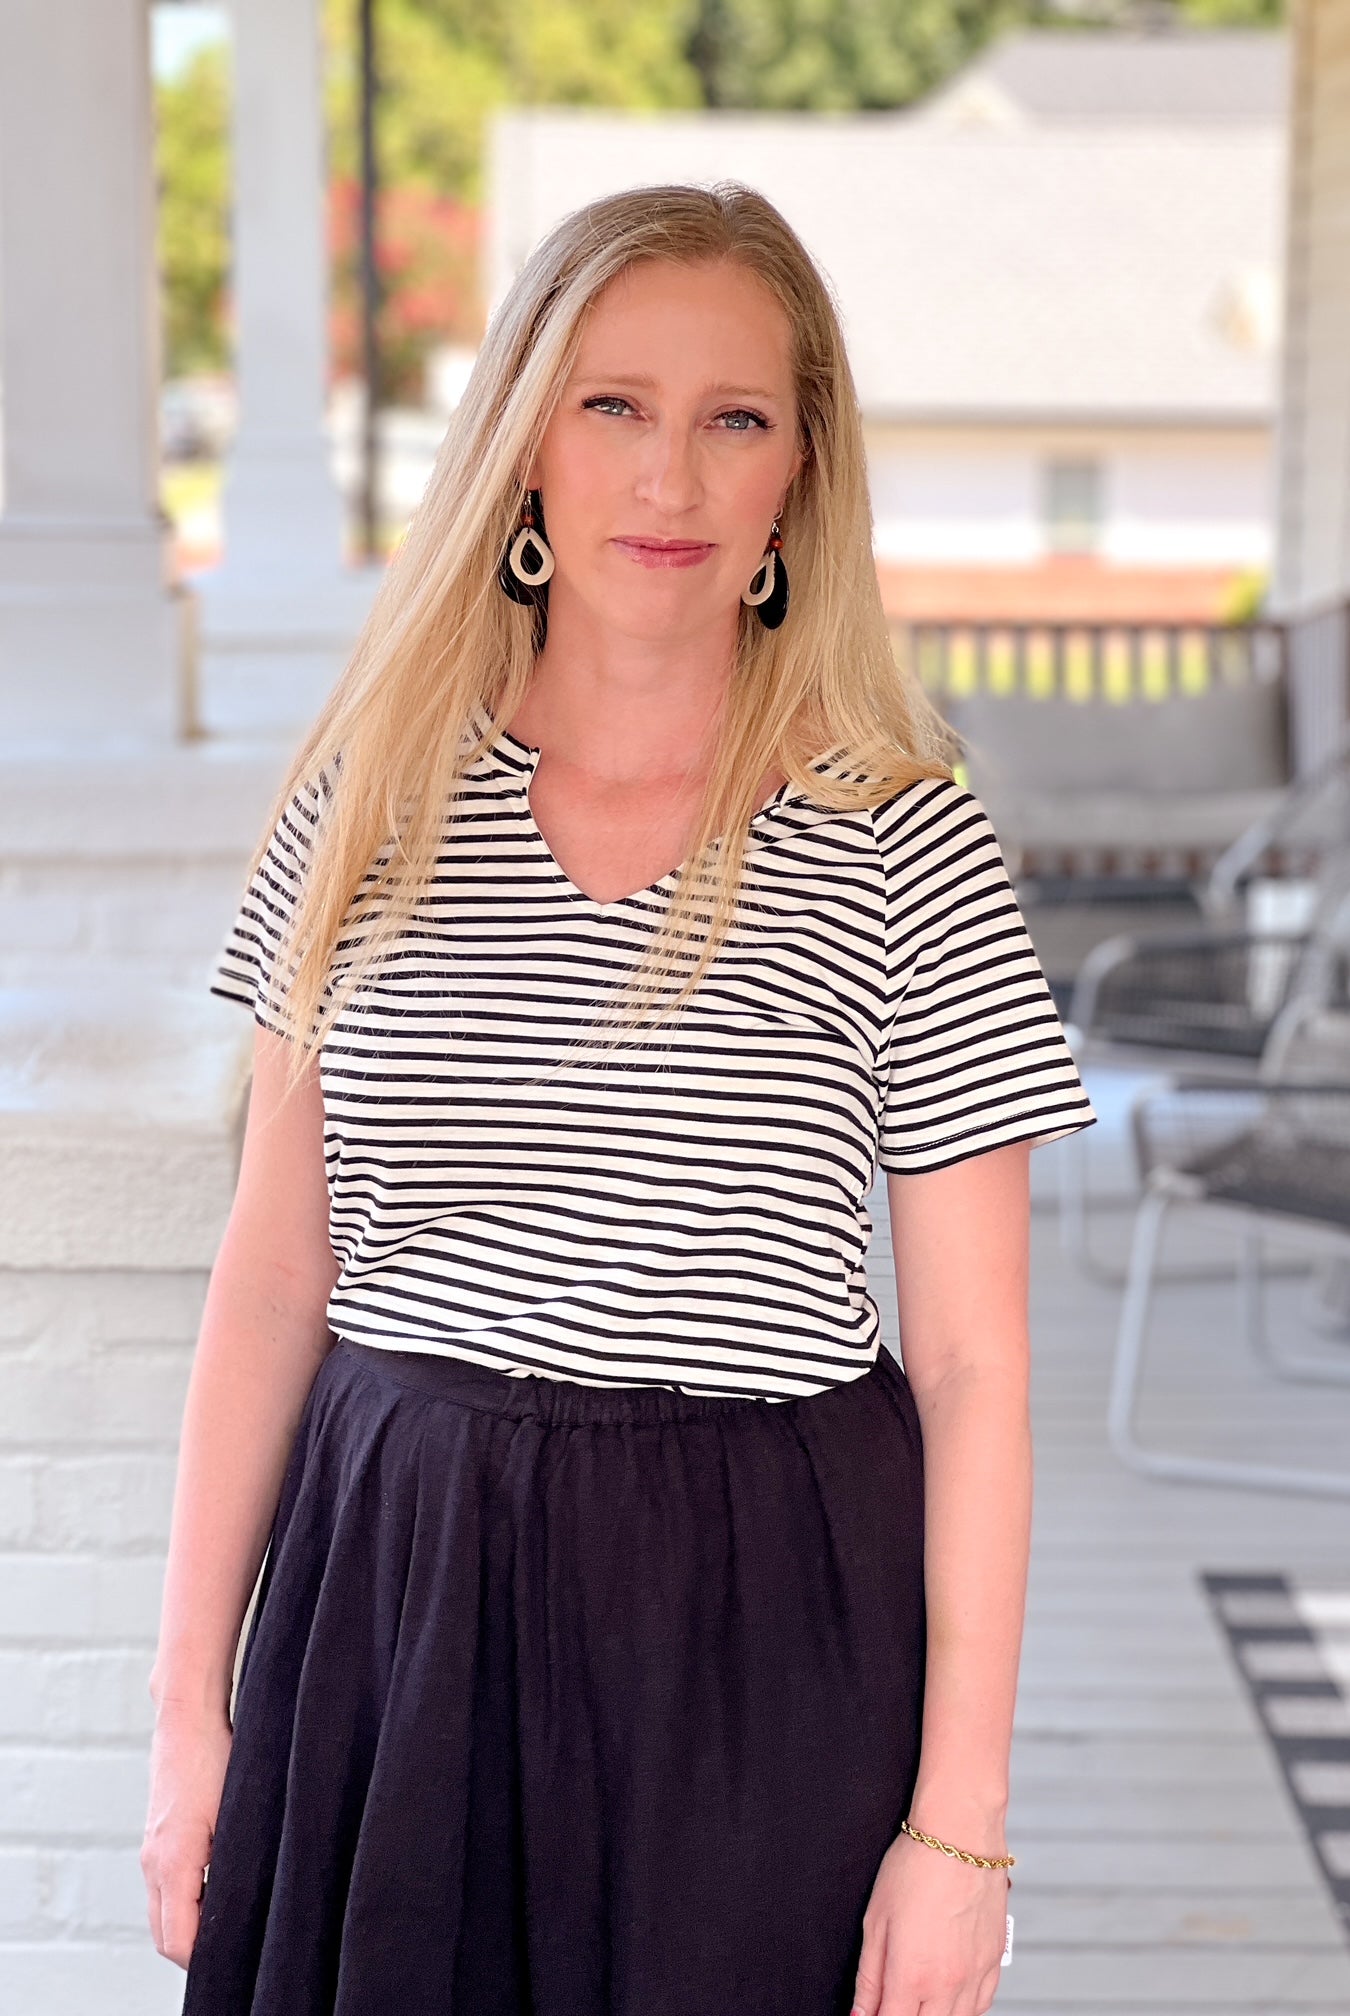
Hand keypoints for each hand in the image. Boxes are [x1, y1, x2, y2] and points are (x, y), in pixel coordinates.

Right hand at [141, 1700, 233, 1968]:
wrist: (187, 1719)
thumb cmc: (214, 1758)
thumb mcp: (235, 1814)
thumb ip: (234, 1867)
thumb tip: (246, 1906)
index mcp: (172, 1864)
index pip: (177, 1941)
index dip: (204, 1960)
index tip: (235, 1959)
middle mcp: (153, 1864)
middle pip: (164, 1935)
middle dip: (195, 1952)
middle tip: (235, 1951)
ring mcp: (151, 1853)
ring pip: (162, 1914)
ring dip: (189, 1926)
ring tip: (229, 1926)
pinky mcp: (156, 1841)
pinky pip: (164, 1890)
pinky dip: (184, 1903)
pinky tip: (215, 1893)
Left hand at [849, 1828, 1008, 2014]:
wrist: (960, 1835)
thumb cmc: (914, 1867)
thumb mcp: (876, 1920)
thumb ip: (869, 1976)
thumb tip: (859, 2013)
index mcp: (911, 1976)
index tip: (868, 2014)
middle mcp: (947, 1984)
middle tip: (893, 2000)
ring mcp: (975, 1975)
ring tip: (918, 1998)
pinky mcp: (994, 1961)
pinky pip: (982, 2005)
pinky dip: (964, 2009)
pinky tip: (950, 1997)